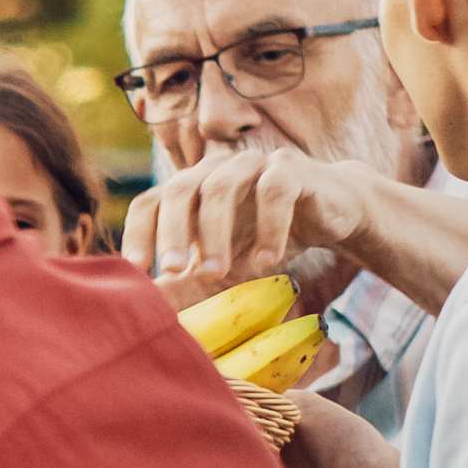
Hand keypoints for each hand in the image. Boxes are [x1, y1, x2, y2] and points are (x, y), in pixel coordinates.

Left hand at [129, 148, 381, 315]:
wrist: (331, 212)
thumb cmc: (267, 238)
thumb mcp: (226, 264)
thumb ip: (190, 280)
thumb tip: (152, 304)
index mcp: (190, 187)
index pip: (151, 202)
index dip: (138, 233)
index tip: (136, 271)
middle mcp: (214, 168)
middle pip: (180, 189)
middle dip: (171, 232)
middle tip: (171, 271)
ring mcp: (252, 162)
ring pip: (221, 188)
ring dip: (215, 233)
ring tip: (217, 273)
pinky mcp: (291, 167)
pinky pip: (274, 191)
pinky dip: (269, 228)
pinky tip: (268, 261)